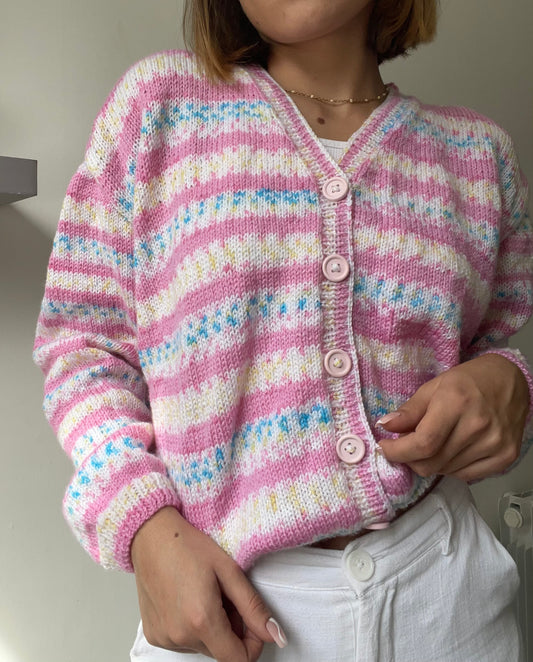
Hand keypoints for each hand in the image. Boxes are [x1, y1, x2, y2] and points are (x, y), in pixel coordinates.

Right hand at [131, 507, 287, 661]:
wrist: (151, 535)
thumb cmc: (188, 545)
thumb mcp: (229, 571)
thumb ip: (254, 608)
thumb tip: (276, 635)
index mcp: (201, 621)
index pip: (238, 660)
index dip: (253, 643)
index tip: (252, 620)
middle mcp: (180, 637)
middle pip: (221, 652)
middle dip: (232, 630)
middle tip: (227, 596)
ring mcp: (164, 638)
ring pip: (203, 647)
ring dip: (212, 629)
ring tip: (206, 594)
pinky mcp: (153, 635)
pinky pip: (183, 642)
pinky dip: (192, 627)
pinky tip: (188, 599)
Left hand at [377, 354, 529, 481]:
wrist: (510, 380)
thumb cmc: (470, 380)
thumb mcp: (434, 386)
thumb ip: (409, 410)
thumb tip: (385, 426)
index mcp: (457, 403)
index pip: (423, 443)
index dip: (398, 451)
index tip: (385, 447)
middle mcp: (478, 426)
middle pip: (432, 462)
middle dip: (409, 459)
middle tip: (404, 447)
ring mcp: (495, 444)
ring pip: (446, 471)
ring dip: (430, 462)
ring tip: (431, 443)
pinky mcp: (505, 456)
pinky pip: (466, 476)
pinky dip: (450, 468)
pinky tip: (450, 450)